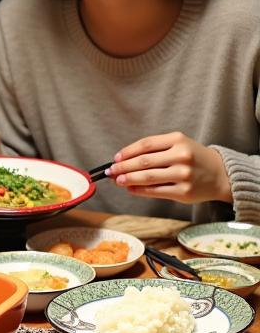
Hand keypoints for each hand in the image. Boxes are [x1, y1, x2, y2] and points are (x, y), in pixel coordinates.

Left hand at [107, 133, 231, 203]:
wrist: (221, 174)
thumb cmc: (193, 158)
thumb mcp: (178, 145)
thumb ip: (154, 150)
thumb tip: (123, 160)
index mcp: (178, 140)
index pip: (145, 144)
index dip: (127, 152)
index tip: (115, 158)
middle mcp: (181, 156)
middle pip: (143, 162)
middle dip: (123, 167)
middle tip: (110, 171)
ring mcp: (183, 174)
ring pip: (147, 177)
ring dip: (128, 179)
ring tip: (117, 180)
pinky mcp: (184, 192)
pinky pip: (156, 191)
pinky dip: (140, 190)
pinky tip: (131, 189)